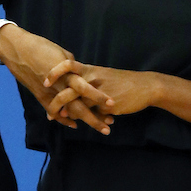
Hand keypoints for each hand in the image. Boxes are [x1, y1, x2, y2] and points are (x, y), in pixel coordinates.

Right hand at [0, 24, 113, 133]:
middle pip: (79, 106)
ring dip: (83, 120)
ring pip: (68, 111)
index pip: (86, 89)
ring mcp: (48, 93)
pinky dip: (63, 118)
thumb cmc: (41, 46)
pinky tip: (74, 124)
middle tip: (108, 127)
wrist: (17, 50)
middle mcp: (59, 86)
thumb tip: (80, 74)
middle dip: (94, 118)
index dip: (99, 97)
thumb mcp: (62, 54)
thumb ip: (73, 67)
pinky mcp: (39, 96)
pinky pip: (53, 111)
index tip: (112, 104)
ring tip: (96, 127)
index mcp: (66, 73)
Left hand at [44, 61, 159, 118]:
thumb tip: (71, 91)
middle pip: (68, 90)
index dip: (55, 72)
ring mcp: (100, 93)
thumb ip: (87, 81)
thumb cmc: (122, 81)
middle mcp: (93, 80)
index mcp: (90, 70)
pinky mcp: (108, 106)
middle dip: (56, 104)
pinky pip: (95, 115)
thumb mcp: (103, 75)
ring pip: (80, 106)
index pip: (68, 65)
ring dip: (72, 116)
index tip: (45, 82)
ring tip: (66, 122)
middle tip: (51, 114)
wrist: (145, 86)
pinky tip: (95, 126)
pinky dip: (93, 122)